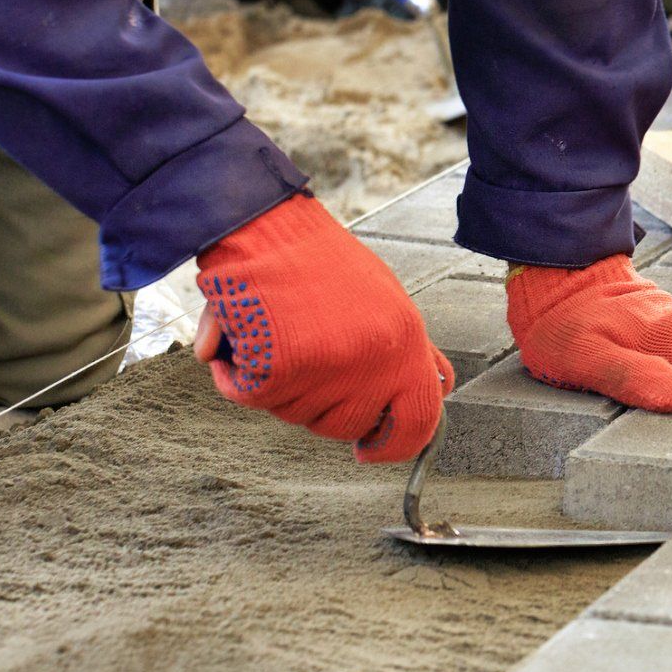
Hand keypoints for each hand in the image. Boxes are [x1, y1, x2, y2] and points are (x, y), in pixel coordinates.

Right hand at [194, 195, 452, 461]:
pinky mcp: (278, 370)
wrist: (262, 220)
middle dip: (319, 407)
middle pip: (346, 425)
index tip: (372, 452)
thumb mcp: (386, 298)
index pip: (419, 419)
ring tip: (272, 330)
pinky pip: (250, 396)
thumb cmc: (316, 256)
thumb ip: (410, 349)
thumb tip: (438, 387)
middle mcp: (372, 361)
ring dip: (275, 386)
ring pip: (294, 415)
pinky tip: (237, 336)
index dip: (396, 445)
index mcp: (404, 340)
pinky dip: (234, 375)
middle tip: (299, 360)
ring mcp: (327, 370)